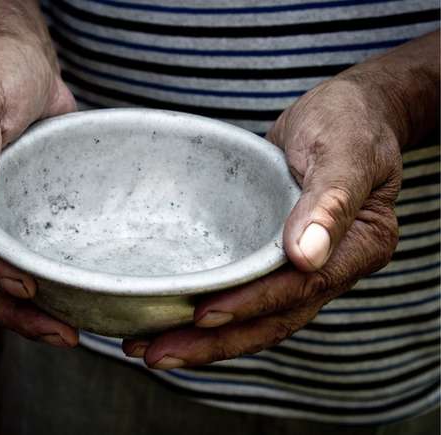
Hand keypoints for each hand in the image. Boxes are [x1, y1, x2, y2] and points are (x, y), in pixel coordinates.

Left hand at [123, 74, 407, 368]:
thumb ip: (329, 201)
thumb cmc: (349, 121)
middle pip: (270, 320)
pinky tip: (166, 318)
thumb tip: (306, 257)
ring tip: (145, 348)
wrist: (346, 111)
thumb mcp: (344, 148)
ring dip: (202, 339)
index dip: (252, 305)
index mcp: (358, 247)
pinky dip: (206, 310)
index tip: (204, 315)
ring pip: (252, 317)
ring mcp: (299, 268)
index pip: (301, 289)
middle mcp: (329, 268)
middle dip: (213, 342)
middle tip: (154, 353)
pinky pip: (241, 293)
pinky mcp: (270, 258)